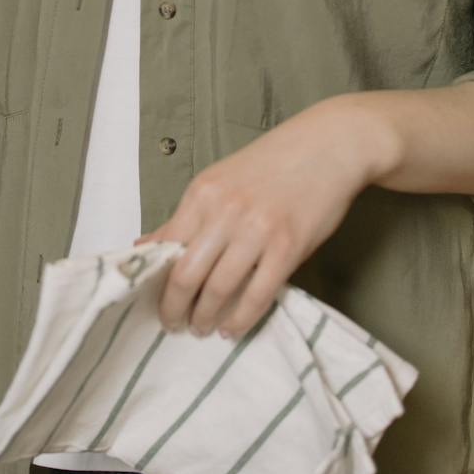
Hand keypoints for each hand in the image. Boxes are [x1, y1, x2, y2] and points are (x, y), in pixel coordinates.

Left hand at [134, 96, 398, 338]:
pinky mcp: (288, 247)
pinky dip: (241, 318)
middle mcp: (224, 212)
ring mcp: (257, 230)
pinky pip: (257, 294)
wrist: (328, 145)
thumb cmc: (272, 164)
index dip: (157, 284)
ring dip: (206, 317)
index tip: (156, 302)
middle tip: (175, 325)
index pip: (166, 250)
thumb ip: (186, 216)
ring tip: (203, 328)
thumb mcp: (219, 181)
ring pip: (218, 289)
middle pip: (186, 276)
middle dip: (175, 309)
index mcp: (202, 193)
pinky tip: (232, 327)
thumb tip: (145, 245)